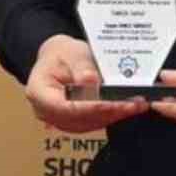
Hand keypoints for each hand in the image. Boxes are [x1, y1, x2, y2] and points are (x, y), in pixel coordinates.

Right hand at [25, 34, 147, 132]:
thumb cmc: (62, 54)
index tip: (111, 102)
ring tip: (137, 104)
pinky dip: (114, 114)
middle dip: (108, 111)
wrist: (61, 59)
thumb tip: (90, 82)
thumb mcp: (71, 52)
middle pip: (79, 118)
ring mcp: (61, 120)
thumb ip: (80, 67)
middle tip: (133, 103)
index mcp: (38, 92)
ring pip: (90, 123)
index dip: (88, 107)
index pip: (63, 107)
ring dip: (115, 115)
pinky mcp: (76, 122)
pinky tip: (131, 107)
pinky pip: (96, 122)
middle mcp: (46, 112)